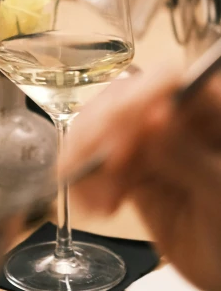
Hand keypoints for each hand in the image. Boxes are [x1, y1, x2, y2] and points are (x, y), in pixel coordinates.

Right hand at [63, 67, 220, 290]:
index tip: (120, 147)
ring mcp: (150, 143)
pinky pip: (93, 162)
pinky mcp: (130, 170)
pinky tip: (96, 208)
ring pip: (98, 127)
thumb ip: (190, 158)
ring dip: (86, 161)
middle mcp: (176, 117)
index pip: (165, 82)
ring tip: (97, 203)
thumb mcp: (220, 194)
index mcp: (209, 108)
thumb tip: (154, 119)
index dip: (134, 105)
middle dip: (101, 134)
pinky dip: (83, 181)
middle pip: (122, 99)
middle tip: (98, 172)